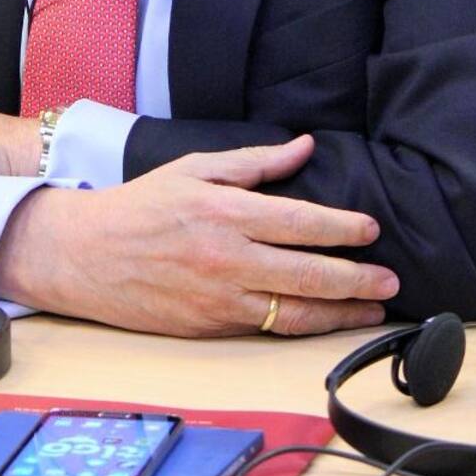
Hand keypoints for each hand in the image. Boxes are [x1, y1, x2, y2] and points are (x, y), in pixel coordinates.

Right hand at [0, 135, 398, 337]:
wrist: (85, 254)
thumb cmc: (141, 205)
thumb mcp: (194, 168)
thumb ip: (254, 161)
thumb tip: (304, 146)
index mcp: (226, 212)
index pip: (302, 222)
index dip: (344, 229)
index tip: (372, 231)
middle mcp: (228, 258)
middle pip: (310, 273)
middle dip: (358, 279)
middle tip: (391, 279)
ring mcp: (219, 298)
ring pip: (296, 311)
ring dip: (342, 312)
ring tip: (373, 308)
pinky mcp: (209, 326)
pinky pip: (268, 328)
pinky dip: (303, 327)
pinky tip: (326, 321)